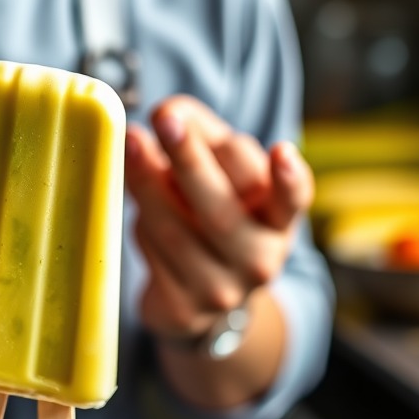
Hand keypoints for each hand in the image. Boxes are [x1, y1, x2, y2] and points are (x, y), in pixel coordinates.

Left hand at [124, 96, 314, 343]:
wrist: (199, 304)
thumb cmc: (209, 219)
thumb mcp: (219, 179)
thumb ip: (202, 139)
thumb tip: (170, 111)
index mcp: (278, 222)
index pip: (288, 198)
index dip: (287, 178)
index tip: (282, 152)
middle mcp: (258, 259)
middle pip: (221, 211)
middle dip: (191, 160)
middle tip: (166, 118)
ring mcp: (220, 289)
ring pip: (175, 233)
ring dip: (147, 184)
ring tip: (131, 143)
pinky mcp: (183, 308)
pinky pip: (152, 254)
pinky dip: (138, 219)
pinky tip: (129, 191)